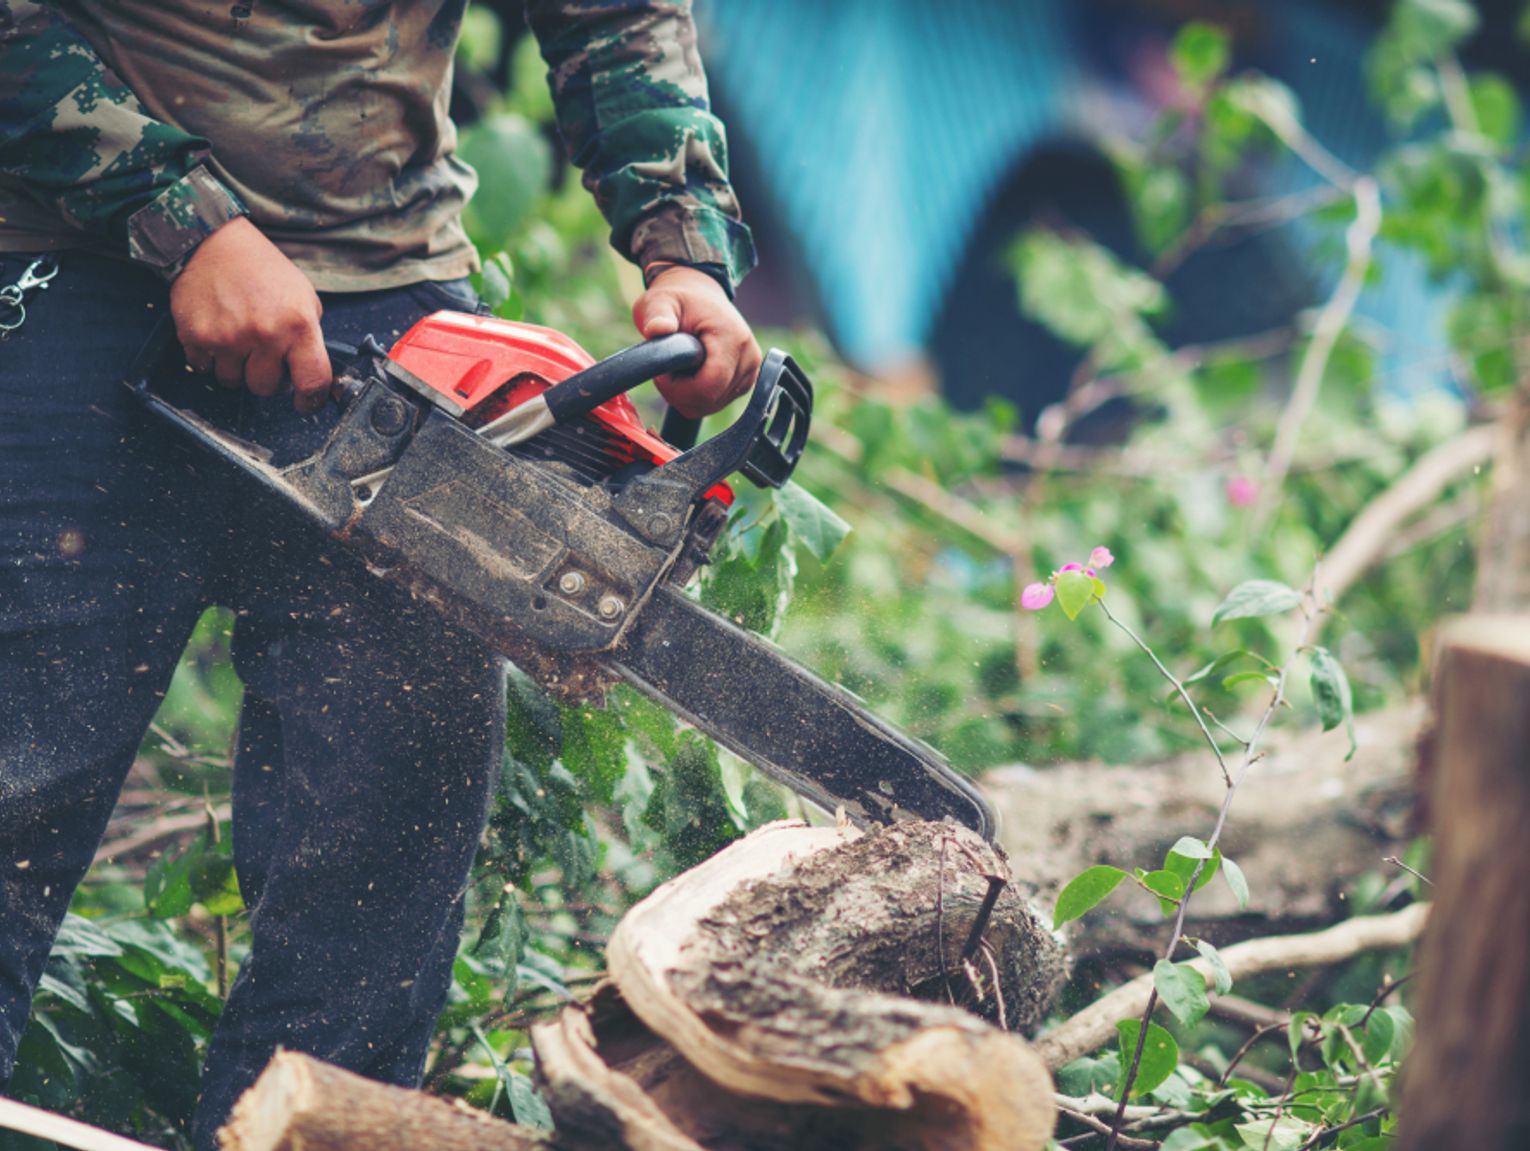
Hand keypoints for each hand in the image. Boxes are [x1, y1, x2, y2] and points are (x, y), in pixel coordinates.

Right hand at [169, 217, 330, 412]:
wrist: (215, 243)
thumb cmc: (263, 270)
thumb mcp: (303, 298)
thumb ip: (308, 337)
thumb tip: (310, 374)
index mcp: (298, 326)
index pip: (313, 381)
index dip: (311, 400)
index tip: (305, 403)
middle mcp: (264, 335)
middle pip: (265, 388)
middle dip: (265, 377)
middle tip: (262, 354)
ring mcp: (228, 338)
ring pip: (233, 381)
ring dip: (236, 368)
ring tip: (238, 339)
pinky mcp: (197, 337)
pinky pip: (204, 368)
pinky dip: (210, 357)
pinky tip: (217, 333)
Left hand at [632, 266, 761, 417]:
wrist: (699, 297)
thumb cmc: (679, 300)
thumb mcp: (661, 302)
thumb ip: (658, 316)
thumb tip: (657, 329)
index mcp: (733, 338)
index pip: (709, 387)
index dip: (679, 389)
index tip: (662, 373)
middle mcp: (749, 357)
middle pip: (710, 401)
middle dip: (680, 393)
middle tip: (666, 370)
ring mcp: (750, 371)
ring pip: (712, 405)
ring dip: (687, 395)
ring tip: (678, 369)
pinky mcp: (745, 381)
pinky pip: (716, 403)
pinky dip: (697, 396)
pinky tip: (690, 375)